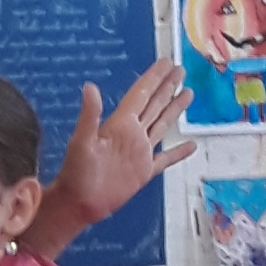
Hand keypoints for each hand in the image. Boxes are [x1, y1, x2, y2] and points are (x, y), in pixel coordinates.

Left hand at [54, 61, 195, 226]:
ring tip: (187, 93)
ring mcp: (139, 152)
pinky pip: (165, 159)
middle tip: (180, 70)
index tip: (166, 62)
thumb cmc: (75, 173)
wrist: (78, 203)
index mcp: (120, 124)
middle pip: (154, 104)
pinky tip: (190, 145)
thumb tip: (89, 86)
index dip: (154, 77)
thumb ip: (89, 114)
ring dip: (174, 109)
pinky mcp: (143, 171)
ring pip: (162, 124)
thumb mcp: (81, 140)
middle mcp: (132, 134)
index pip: (141, 94)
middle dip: (167, 86)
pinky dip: (178, 152)